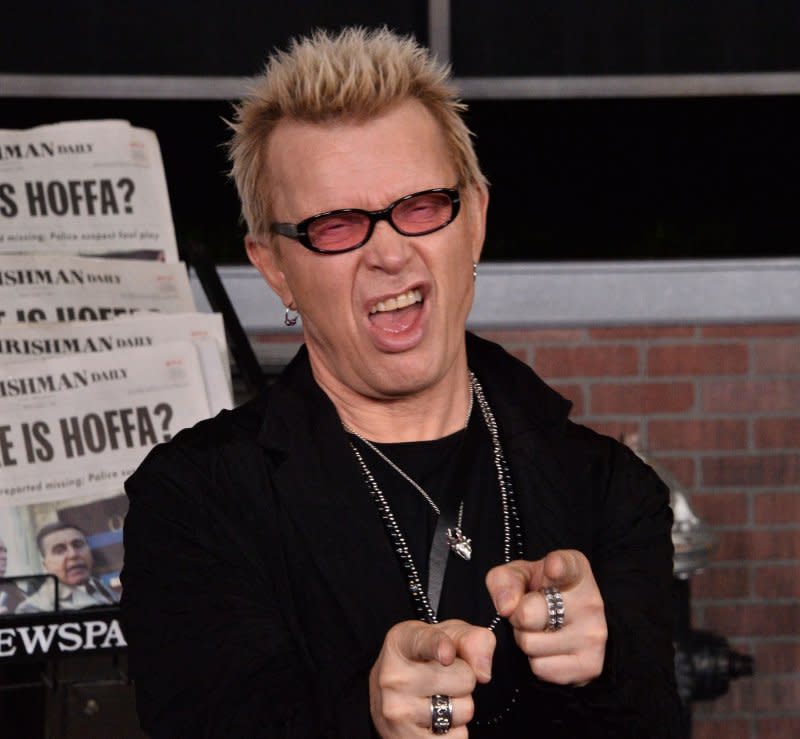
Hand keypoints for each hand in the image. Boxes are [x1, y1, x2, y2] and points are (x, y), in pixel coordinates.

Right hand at [369, 619, 495, 737]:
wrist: (390, 693)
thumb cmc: (426, 658)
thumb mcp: (448, 636)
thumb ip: (473, 639)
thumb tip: (483, 673)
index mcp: (401, 642)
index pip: (424, 642)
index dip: (438, 647)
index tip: (447, 654)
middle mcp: (393, 676)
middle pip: (465, 678)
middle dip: (465, 679)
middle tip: (442, 678)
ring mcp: (397, 712)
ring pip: (464, 711)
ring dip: (460, 706)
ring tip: (435, 698)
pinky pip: (458, 738)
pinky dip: (455, 731)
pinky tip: (433, 720)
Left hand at [485, 550, 605, 685]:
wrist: (566, 618)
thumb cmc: (538, 591)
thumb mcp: (518, 575)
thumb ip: (504, 581)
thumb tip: (506, 607)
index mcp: (575, 569)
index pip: (566, 567)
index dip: (557, 567)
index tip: (553, 568)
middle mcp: (590, 601)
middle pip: (527, 614)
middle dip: (517, 616)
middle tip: (528, 612)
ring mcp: (594, 635)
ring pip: (530, 645)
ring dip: (526, 639)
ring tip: (539, 629)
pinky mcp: (591, 665)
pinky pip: (541, 668)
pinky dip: (537, 661)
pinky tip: (549, 647)